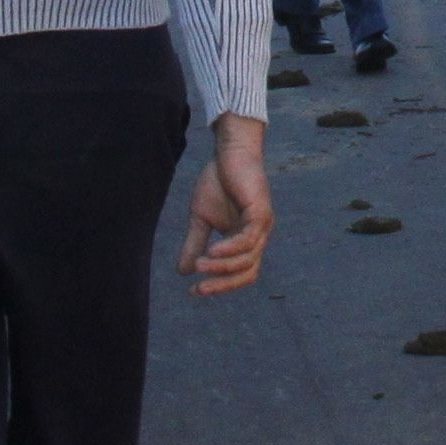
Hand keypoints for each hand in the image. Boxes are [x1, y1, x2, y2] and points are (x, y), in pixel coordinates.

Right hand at [179, 116, 270, 294]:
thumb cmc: (217, 181)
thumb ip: (195, 244)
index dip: (220, 285)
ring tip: (200, 266)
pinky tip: (211, 251)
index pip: (239, 273)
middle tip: (199, 289)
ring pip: (248, 258)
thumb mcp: (200, 218)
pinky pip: (248, 239)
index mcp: (246, 240)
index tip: (194, 292)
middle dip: (223, 284)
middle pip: (247, 272)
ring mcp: (262, 225)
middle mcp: (258, 236)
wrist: (228, 152)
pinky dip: (230, 249)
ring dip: (222, 267)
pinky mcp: (260, 211)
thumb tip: (183, 272)